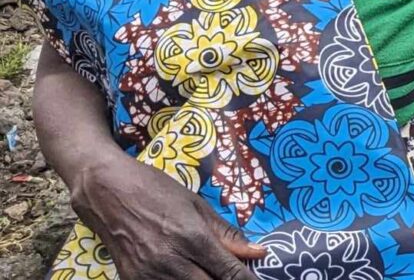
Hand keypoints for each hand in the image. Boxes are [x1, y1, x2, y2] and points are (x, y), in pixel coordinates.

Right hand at [72, 151, 264, 279]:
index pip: (228, 272)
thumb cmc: (156, 190)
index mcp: (192, 239)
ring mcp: (148, 277)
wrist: (107, 192)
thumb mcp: (197, 205)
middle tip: (232, 275)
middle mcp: (171, 263)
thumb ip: (226, 234)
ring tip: (211, 272)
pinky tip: (188, 275)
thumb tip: (257, 252)